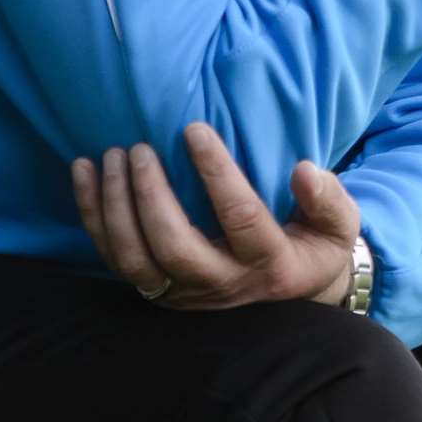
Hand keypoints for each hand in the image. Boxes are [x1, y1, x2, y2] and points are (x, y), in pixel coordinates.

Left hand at [70, 121, 359, 309]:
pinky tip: (83, 171)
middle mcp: (221, 284)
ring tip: (112, 156)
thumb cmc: (313, 245)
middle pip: (174, 248)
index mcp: (268, 263)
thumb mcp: (338, 227)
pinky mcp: (156, 290)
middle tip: (140, 148)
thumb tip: (305, 169)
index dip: (216, 173)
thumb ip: (329, 199)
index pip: (238, 218)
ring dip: (116, 207)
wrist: (291, 292)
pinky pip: (114, 259)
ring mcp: (184, 293)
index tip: (194, 128)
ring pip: (136, 261)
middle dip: (150, 196)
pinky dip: (92, 217)